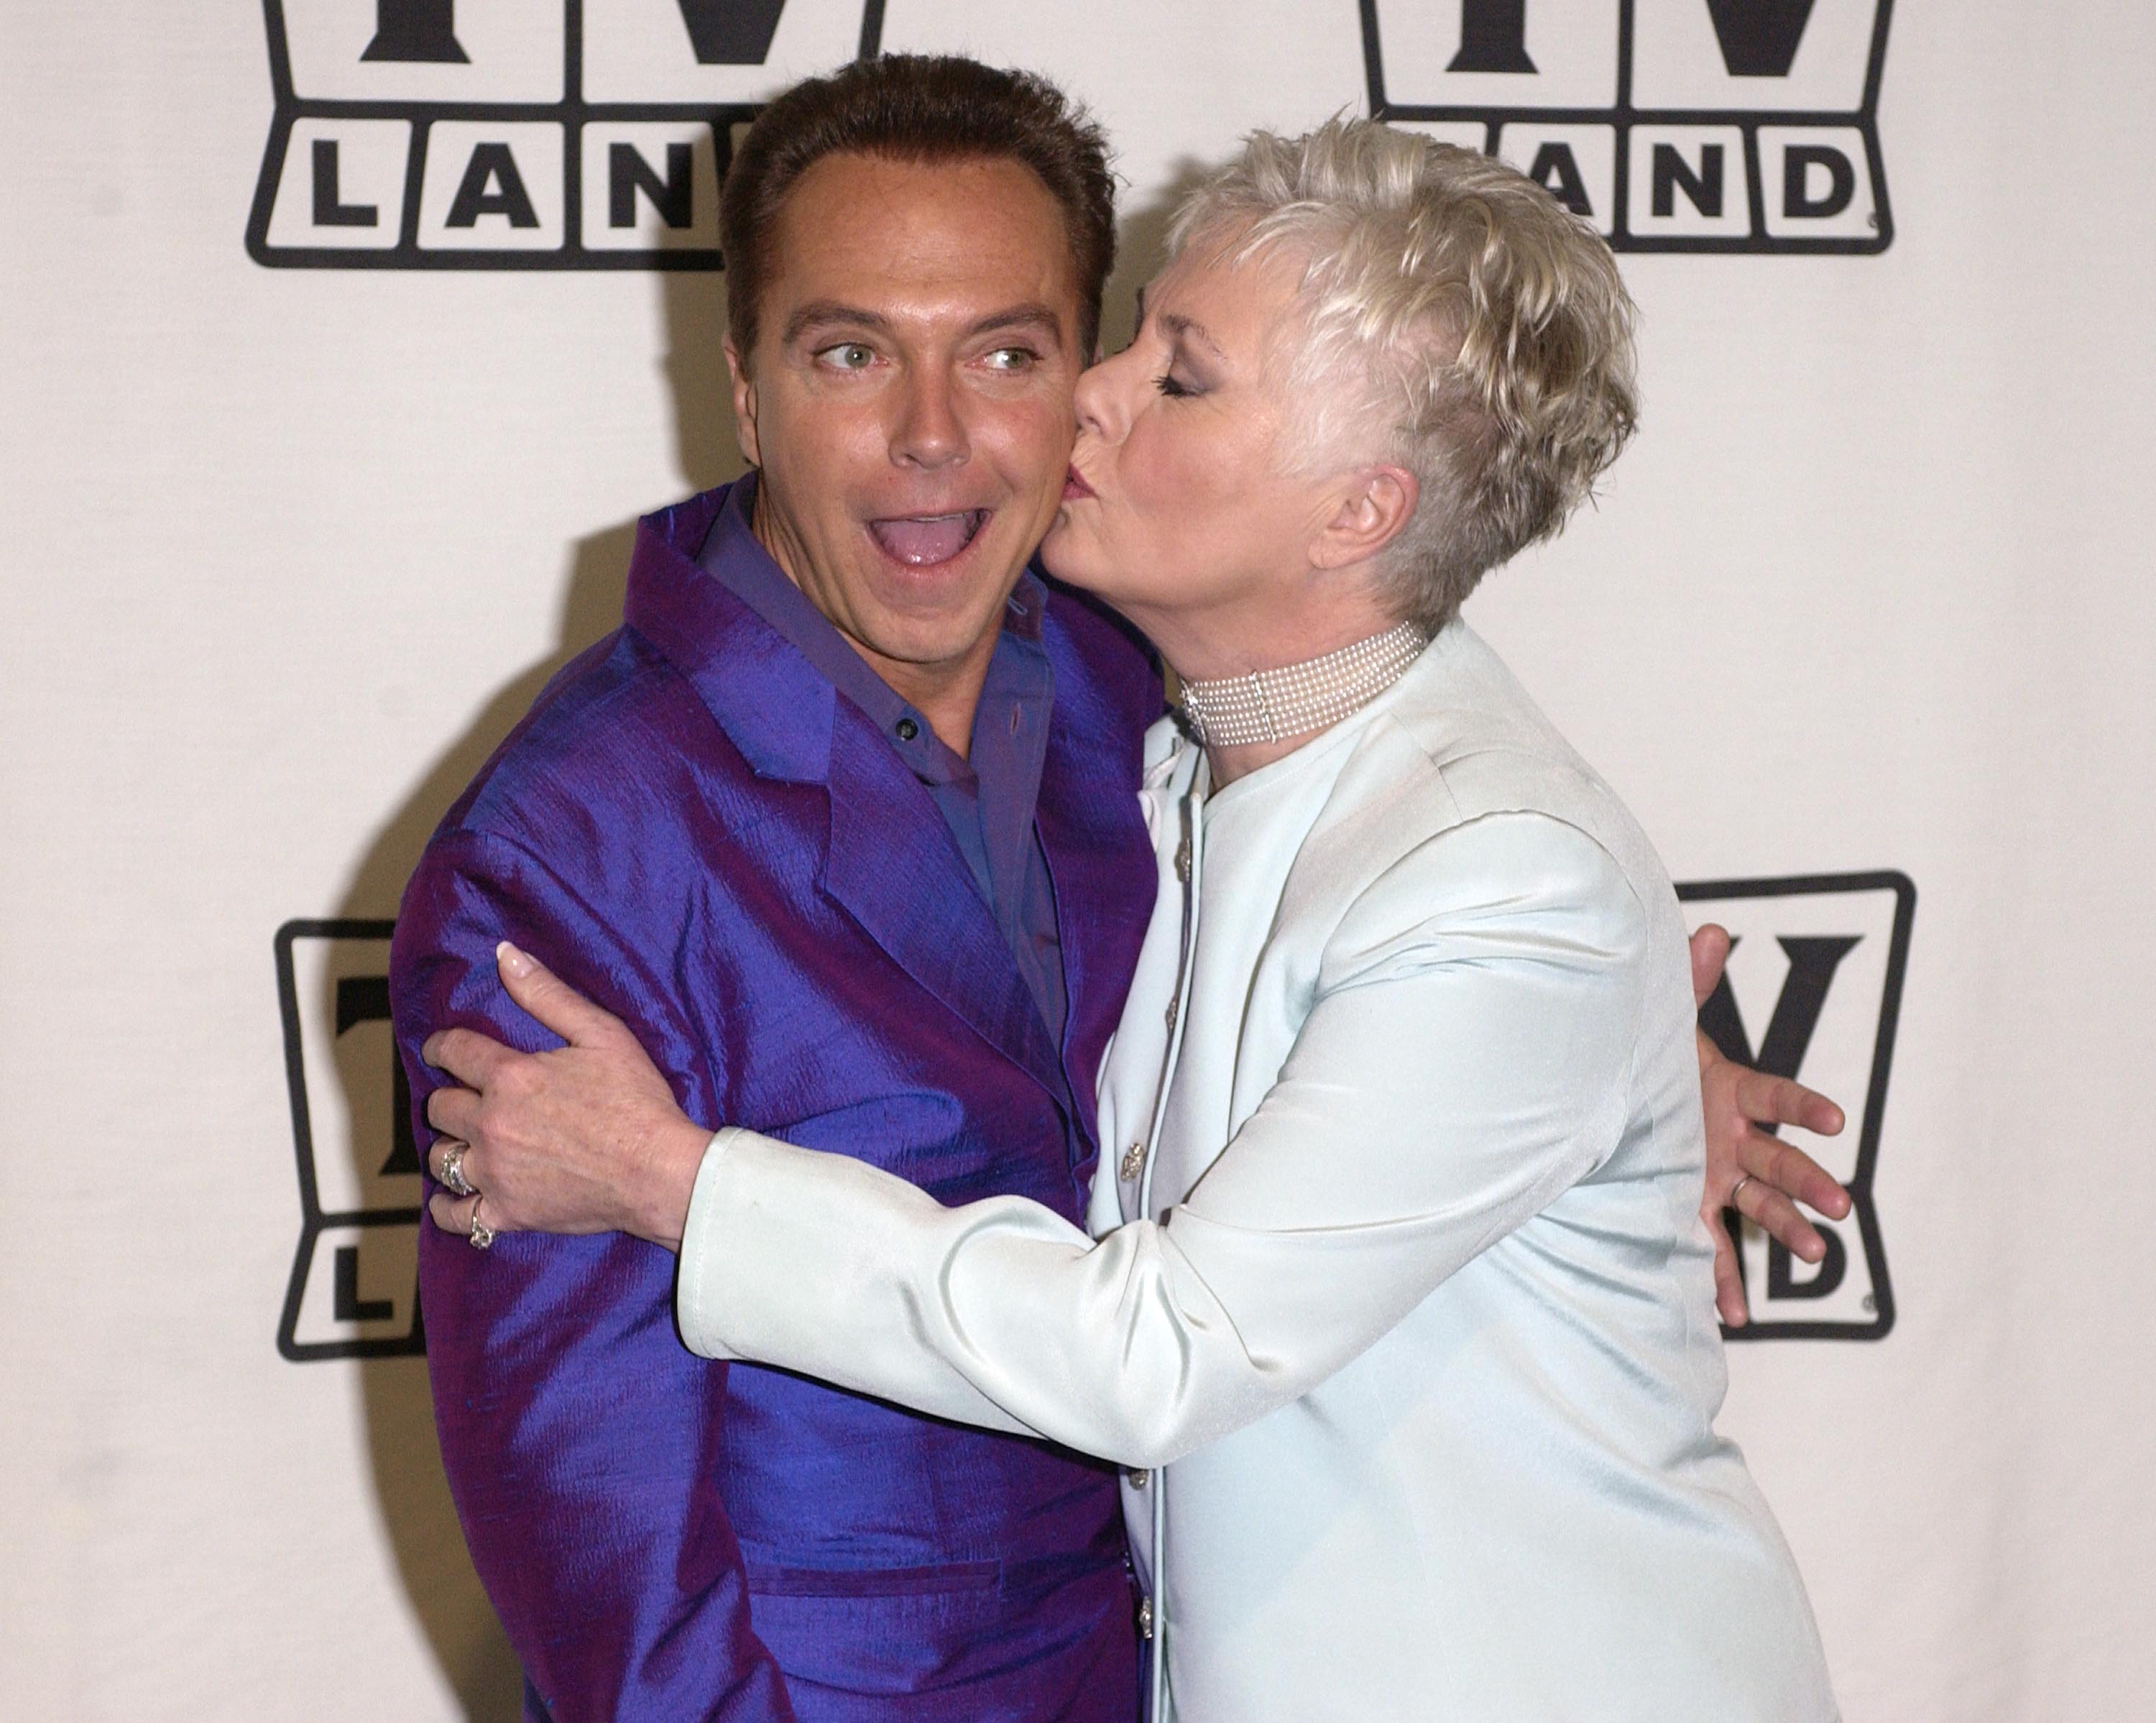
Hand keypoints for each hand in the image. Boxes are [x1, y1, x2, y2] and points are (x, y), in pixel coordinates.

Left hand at [422, 942, 711, 1251]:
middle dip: (452, 1096)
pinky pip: (454, 1214)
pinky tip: (457, 1194)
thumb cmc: (638, 1101)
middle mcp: (491, 1124)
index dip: (442, 1046)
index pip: (452, 1051)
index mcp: (510, 1077)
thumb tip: (505, 954)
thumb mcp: (602, 1034)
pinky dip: (449, 1204)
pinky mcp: (506, 1212)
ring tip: (472, 1142)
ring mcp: (495, 1173)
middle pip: (439, 1106)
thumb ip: (548, 994)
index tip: (444, 1049)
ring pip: (440, 1157)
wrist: (660, 1172)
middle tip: (470, 1097)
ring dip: (452, 1145)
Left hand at [1690, 924, 1853, 1327]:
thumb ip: (1687, 981)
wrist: (1617, 1094)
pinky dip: (1724, 1281)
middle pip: (1781, 1161)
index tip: (1836, 1120)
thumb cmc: (1650, 1055)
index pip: (1777, 1095)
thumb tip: (1709, 929)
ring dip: (1789, 1231)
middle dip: (1811, 1182)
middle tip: (1841, 1205)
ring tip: (1814, 1256)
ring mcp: (1718, 1176)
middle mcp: (1734, 1139)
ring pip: (1762, 1207)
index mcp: (1731, 1091)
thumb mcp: (1663, 1021)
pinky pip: (1713, 1248)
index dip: (1805, 1106)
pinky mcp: (1691, 1206)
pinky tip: (1733, 1315)